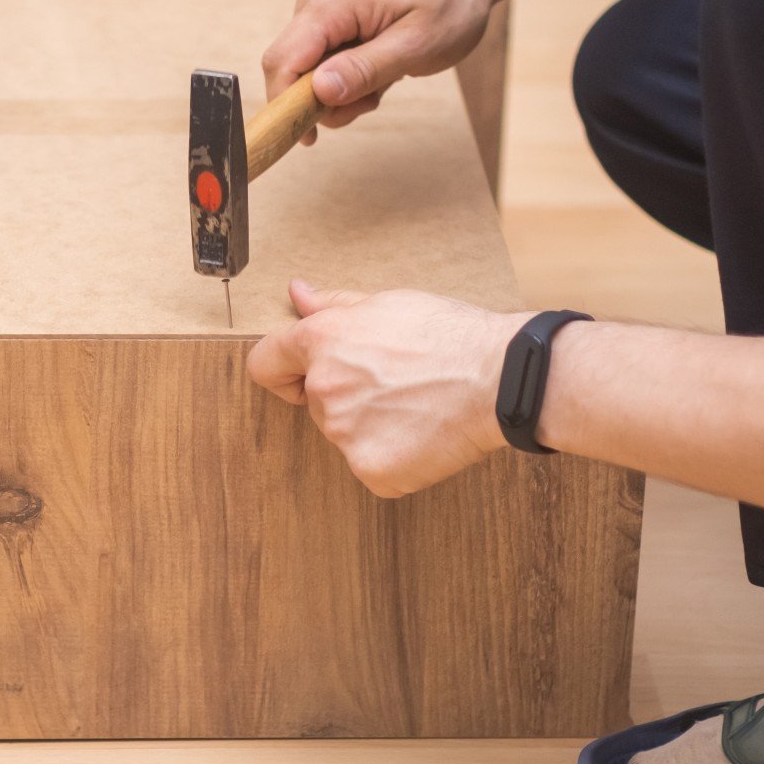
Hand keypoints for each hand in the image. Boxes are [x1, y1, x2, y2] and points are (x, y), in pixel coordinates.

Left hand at [247, 279, 531, 497]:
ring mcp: (346, 436)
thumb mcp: (387, 303)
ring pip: (344, 434)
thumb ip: (333, 305)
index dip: (282, 370)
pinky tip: (423, 433)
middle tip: (394, 382)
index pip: (265, 364)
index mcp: (321, 343)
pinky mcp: (372, 470)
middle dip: (344, 394)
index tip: (299, 376)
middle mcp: (324, 390)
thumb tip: (298, 294)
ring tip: (416, 403)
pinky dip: (393, 456)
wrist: (498, 378)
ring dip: (370, 424)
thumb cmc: (450, 335)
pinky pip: (371, 466)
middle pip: (314, 402)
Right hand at [261, 0, 509, 139]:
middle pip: (293, 67)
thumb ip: (365, 70)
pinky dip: (350, 69)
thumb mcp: (417, 45)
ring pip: (310, 64)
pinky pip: (325, 52)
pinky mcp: (334, 7)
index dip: (286, 105)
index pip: (283, 62)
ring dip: (343, 86)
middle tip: (373, 101)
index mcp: (331, 1)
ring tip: (388, 76)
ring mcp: (323, 0)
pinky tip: (383, 62)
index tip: (309, 138)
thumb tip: (319, 92)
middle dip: (325, 99)